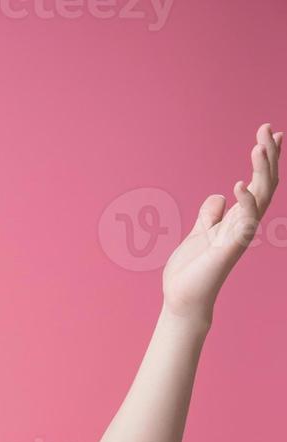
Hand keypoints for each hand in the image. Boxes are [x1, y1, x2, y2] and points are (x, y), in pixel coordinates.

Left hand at [162, 122, 280, 322]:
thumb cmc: (192, 270)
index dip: (266, 159)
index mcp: (236, 219)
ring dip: (261, 170)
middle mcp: (243, 224)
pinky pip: (243, 221)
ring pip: (259, 196)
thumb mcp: (199, 233)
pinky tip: (238, 184)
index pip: (258, 182)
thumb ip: (210, 215)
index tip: (271, 132)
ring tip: (259, 145)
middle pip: (264, 183)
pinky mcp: (229, 248)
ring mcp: (239, 235)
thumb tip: (218, 197)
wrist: (182, 299)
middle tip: (268, 128)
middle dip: (268, 156)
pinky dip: (243, 202)